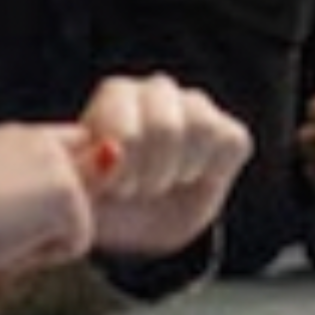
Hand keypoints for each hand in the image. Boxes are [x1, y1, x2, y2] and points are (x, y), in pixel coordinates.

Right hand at [0, 124, 96, 287]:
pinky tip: (6, 243)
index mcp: (19, 136)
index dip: (55, 194)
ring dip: (41, 244)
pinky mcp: (67, 194)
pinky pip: (76, 245)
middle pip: (81, 196)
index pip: (71, 157)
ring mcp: (58, 165)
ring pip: (79, 224)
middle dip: (50, 224)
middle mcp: (42, 141)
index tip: (8, 213)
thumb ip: (35, 189)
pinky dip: (42, 257)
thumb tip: (105, 164)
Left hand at [72, 73, 251, 259]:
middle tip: (140, 188)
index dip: (124, 163)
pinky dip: (212, 170)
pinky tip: (192, 179)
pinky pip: (232, 142)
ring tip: (163, 183)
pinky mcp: (230, 132)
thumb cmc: (105, 202)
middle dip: (152, 172)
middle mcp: (158, 90)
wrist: (140, 223)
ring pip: (203, 128)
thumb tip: (111, 151)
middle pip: (166, 127)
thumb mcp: (82, 192)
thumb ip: (85, 170)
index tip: (114, 187)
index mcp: (117, 94)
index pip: (128, 123)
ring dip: (181, 170)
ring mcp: (197, 107)